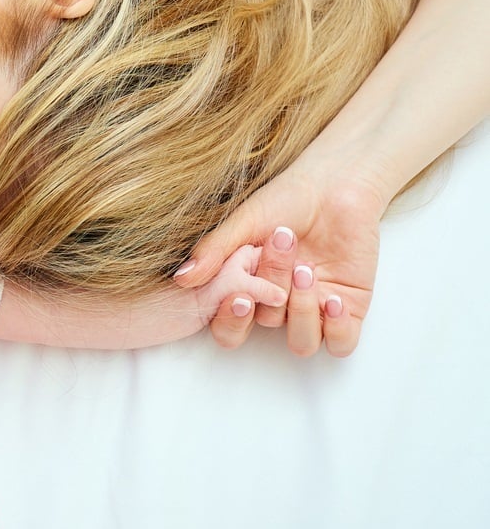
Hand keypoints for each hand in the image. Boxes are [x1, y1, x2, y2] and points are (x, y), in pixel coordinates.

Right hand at [175, 161, 385, 356]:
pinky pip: (341, 343)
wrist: (335, 186)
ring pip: (301, 342)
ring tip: (307, 270)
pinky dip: (336, 329)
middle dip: (273, 288)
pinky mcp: (346, 309)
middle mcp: (277, 304)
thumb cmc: (286, 199)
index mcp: (247, 288)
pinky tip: (333, 299)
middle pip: (267, 324)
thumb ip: (214, 251)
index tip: (241, 297)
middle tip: (284, 253)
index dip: (232, 321)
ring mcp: (312, 309)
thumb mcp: (244, 222)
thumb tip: (182, 278)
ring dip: (303, 311)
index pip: (229, 327)